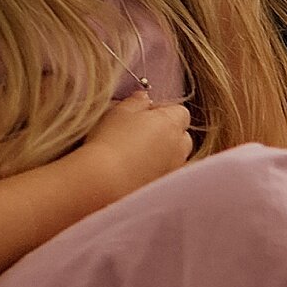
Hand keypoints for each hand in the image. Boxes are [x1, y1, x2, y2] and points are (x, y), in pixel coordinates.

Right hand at [78, 95, 193, 200]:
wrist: (104, 182)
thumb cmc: (109, 142)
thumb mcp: (118, 112)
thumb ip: (136, 102)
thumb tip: (144, 97)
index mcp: (171, 123)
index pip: (180, 112)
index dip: (163, 112)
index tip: (144, 115)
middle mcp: (179, 147)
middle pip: (182, 136)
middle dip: (167, 134)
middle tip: (140, 136)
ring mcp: (175, 170)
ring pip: (177, 158)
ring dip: (165, 155)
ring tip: (138, 158)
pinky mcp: (167, 189)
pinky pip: (169, 177)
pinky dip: (160, 174)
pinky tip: (141, 175)